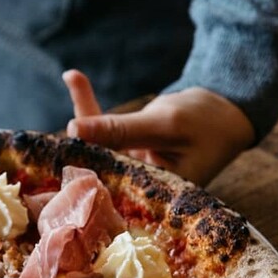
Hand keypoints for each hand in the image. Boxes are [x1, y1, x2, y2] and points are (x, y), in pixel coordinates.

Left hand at [62, 69, 254, 184]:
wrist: (227, 114)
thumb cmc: (207, 123)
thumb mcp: (164, 125)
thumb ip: (119, 131)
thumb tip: (73, 130)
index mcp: (153, 200)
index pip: (107, 192)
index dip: (76, 176)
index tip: (53, 156)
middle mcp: (139, 192)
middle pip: (96, 170)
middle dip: (72, 148)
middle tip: (51, 123)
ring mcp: (133, 174)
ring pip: (97, 150)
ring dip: (82, 118)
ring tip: (75, 77)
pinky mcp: (129, 156)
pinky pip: (104, 135)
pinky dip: (91, 110)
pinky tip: (76, 77)